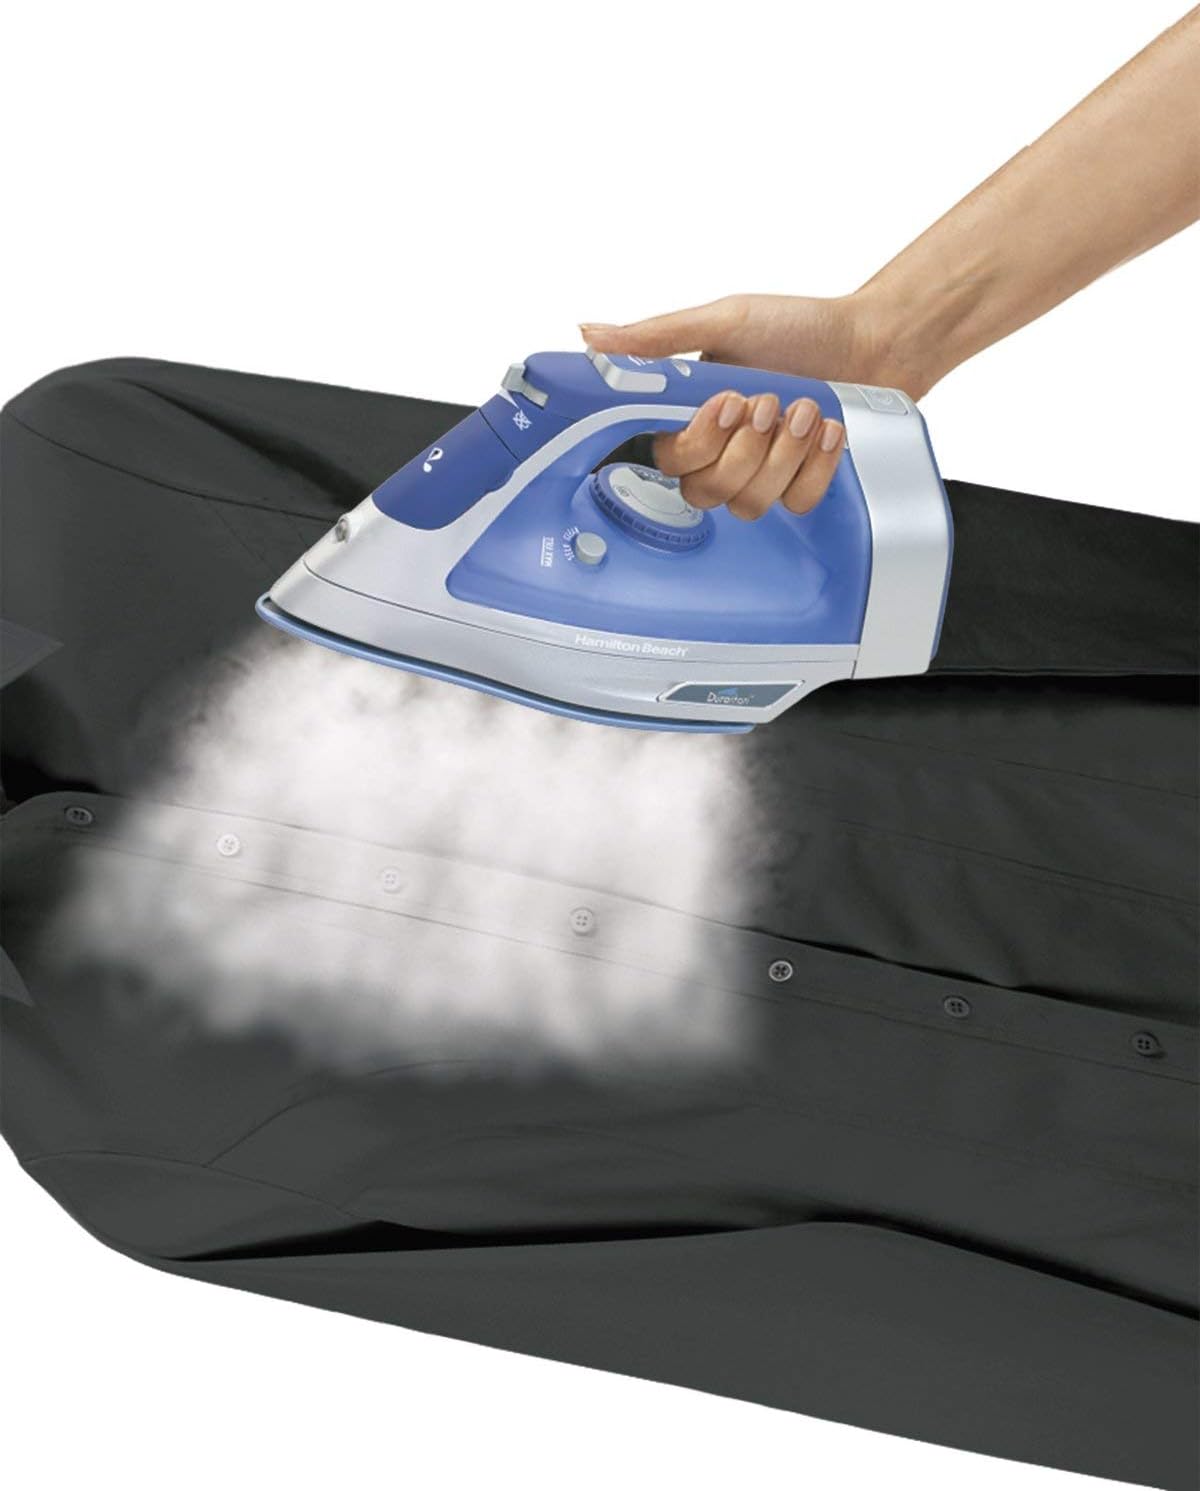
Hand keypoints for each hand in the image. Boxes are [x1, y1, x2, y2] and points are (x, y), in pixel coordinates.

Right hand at [579, 293, 898, 518]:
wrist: (873, 341)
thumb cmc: (800, 327)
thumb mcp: (725, 320)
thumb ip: (657, 337)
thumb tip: (591, 334)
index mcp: (689, 413)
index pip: (661, 459)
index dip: (691, 444)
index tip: (722, 406)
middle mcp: (718, 449)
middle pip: (701, 490)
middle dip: (742, 447)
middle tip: (767, 401)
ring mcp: (757, 473)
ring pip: (746, 504)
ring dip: (781, 455)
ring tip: (803, 409)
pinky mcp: (797, 486)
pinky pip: (793, 505)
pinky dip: (815, 467)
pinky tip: (826, 432)